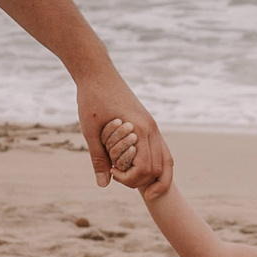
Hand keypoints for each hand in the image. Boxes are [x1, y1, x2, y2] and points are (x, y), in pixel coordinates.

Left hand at [79, 71, 169, 193]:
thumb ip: (98, 158)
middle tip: (120, 177)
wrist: (97, 72)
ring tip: (135, 180)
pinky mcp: (149, 123)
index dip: (130, 179)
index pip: (146, 168)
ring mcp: (153, 125)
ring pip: (167, 160)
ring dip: (155, 175)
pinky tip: (140, 167)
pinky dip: (155, 163)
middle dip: (143, 181)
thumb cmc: (91, 98)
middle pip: (160, 169)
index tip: (112, 173)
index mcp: (139, 130)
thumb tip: (103, 184)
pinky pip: (161, 149)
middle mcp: (152, 128)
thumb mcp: (90, 131)